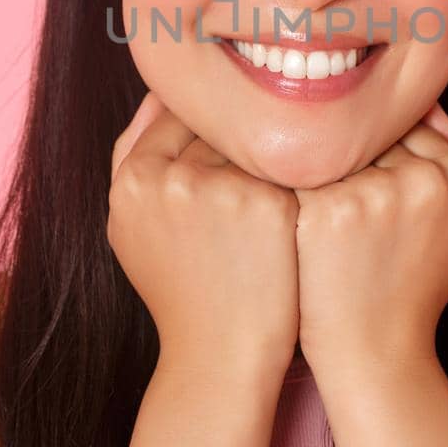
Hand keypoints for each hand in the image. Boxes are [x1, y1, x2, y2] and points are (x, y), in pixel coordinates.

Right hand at [107, 92, 300, 379]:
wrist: (220, 355)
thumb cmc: (180, 288)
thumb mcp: (132, 225)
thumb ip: (133, 156)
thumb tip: (159, 92)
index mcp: (132, 179)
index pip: (173, 113)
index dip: (206, 124)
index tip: (232, 138)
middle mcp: (170, 178)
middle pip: (216, 122)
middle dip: (240, 131)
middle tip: (265, 143)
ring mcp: (220, 189)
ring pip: (254, 137)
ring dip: (272, 146)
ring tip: (295, 157)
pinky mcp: (267, 204)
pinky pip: (287, 162)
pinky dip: (300, 169)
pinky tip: (316, 180)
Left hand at [293, 102, 447, 373]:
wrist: (376, 353)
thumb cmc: (409, 286)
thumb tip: (423, 97)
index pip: (416, 124)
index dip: (384, 149)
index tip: (363, 173)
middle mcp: (428, 181)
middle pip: (376, 132)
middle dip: (352, 153)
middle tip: (331, 182)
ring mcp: (378, 193)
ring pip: (338, 146)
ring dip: (318, 163)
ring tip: (302, 191)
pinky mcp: (331, 209)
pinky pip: (299, 168)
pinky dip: (286, 181)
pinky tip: (276, 201)